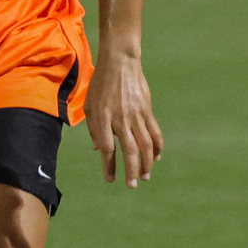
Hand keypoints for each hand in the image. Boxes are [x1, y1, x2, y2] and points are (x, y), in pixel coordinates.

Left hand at [84, 52, 161, 187]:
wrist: (120, 62)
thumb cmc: (101, 83)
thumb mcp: (90, 104)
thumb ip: (94, 128)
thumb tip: (99, 149)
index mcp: (103, 118)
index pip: (108, 148)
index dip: (109, 166)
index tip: (111, 179)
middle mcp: (120, 118)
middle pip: (129, 150)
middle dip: (131, 170)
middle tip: (131, 185)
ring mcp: (136, 114)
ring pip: (144, 144)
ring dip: (146, 163)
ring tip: (145, 176)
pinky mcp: (147, 110)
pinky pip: (154, 132)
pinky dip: (157, 146)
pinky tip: (156, 157)